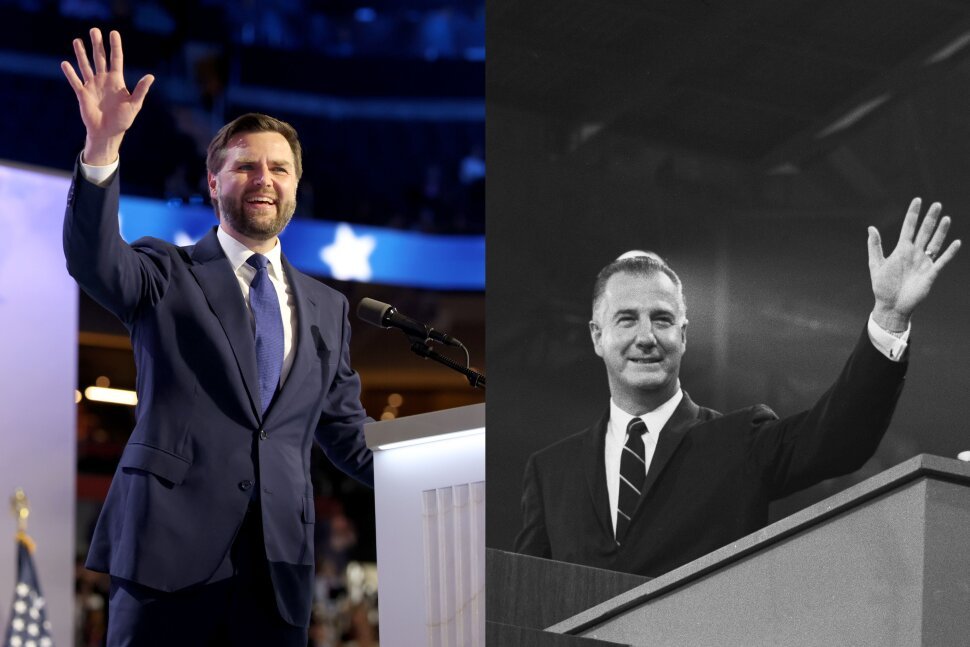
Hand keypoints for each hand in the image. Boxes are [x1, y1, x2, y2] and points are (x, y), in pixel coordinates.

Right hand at [60, 28, 153, 164]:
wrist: (108, 133)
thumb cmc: (123, 120)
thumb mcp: (135, 104)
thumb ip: (141, 90)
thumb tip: (151, 76)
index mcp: (117, 81)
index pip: (116, 59)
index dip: (115, 46)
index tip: (113, 33)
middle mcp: (103, 80)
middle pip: (99, 58)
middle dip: (97, 44)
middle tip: (94, 30)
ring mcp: (92, 86)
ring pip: (86, 66)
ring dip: (81, 54)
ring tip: (77, 40)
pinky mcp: (82, 94)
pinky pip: (75, 81)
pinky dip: (70, 73)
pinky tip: (65, 64)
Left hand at [867, 198, 960, 330]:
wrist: (891, 306)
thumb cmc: (882, 287)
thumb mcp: (876, 264)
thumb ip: (875, 246)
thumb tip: (871, 227)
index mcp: (901, 249)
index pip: (908, 227)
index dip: (913, 214)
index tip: (917, 200)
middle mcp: (914, 253)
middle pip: (924, 232)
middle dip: (930, 218)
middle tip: (937, 204)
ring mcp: (923, 262)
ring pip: (934, 243)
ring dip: (941, 231)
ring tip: (946, 218)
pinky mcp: (930, 274)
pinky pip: (942, 261)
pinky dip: (949, 252)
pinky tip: (956, 242)